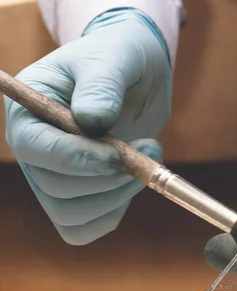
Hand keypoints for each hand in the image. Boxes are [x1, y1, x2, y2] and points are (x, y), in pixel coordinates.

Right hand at [4, 9, 171, 244]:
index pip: (35, 149)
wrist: (136, 75)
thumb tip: (93, 119)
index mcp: (28, 113)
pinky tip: (135, 182)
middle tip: (151, 148)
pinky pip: (86, 227)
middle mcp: (36, 151)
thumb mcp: (112, 58)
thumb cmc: (118, 59)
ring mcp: (56, 176)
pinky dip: (114, 212)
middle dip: (108, 178)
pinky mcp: (81, 195)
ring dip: (117, 197)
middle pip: (56, 189)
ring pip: (71, 215)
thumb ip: (102, 84)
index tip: (116, 156)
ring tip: (149, 160)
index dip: (75, 159)